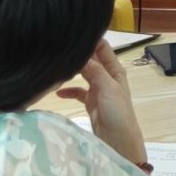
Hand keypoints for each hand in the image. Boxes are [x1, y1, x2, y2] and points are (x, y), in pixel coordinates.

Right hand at [60, 40, 146, 161]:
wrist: (119, 143)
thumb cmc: (118, 113)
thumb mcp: (107, 88)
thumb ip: (94, 70)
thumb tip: (79, 53)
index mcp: (115, 70)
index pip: (102, 48)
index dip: (90, 39)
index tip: (71, 33)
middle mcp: (107, 77)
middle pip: (92, 59)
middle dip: (78, 53)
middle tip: (58, 46)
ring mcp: (99, 90)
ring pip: (83, 74)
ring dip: (72, 70)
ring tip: (56, 65)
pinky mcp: (91, 103)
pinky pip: (78, 92)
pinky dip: (69, 91)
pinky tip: (57, 92)